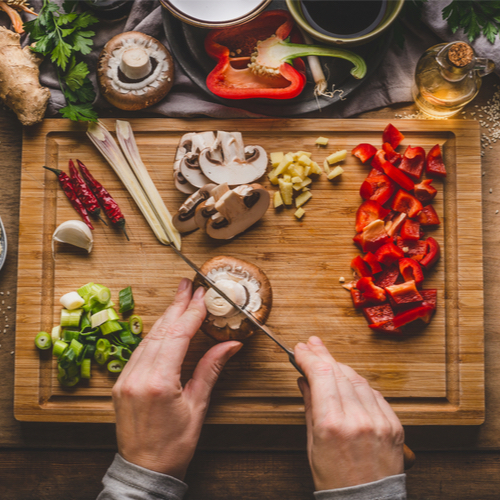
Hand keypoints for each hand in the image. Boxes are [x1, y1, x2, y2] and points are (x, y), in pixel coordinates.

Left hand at [112, 278, 241, 479]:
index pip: (177, 336)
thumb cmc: (174, 444)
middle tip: (188, 285)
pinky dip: (155, 334)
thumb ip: (211, 369)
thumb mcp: (198, 406)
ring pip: (148, 338)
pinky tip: (164, 325)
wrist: (145, 470)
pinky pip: (139, 350)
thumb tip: (230, 344)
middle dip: (177, 305)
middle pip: (161, 331)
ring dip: (166, 317)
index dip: (191, 312)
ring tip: (179, 299)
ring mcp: (126, 378)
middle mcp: (138, 376)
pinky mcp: (121, 382)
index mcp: (159, 382)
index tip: (202, 295)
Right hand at [294, 336, 403, 490]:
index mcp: (332, 425)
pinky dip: (360, 384)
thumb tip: (305, 381)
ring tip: (328, 361)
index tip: (300, 349)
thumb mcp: (313, 444)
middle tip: (312, 344)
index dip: (309, 357)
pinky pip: (375, 394)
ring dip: (341, 367)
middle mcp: (358, 419)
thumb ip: (310, 407)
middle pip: (339, 372)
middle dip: (323, 355)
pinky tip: (350, 381)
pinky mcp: (394, 426)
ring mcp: (379, 421)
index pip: (321, 375)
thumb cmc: (335, 480)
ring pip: (358, 379)